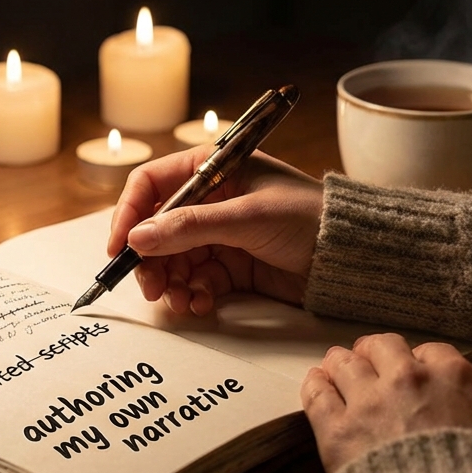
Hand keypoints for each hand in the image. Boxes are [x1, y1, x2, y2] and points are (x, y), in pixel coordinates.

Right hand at [108, 147, 322, 314]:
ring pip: (173, 260)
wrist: (351, 255)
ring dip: (171, 283)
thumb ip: (190, 228)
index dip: (130, 214)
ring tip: (181, 301)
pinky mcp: (231, 266)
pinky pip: (196, 281)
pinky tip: (201, 304)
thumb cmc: (308, 217)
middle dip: (150, 260)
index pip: (151, 185)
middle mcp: (210, 200)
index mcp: (211, 168)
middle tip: (151, 288)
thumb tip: (138, 239)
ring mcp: (219, 235)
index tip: (120, 247)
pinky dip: (193, 294)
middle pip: (157, 230)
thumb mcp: (246, 217)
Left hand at [300, 333, 471, 472]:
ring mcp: (369, 400)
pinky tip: (316, 383)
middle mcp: (408, 378)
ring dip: (341, 364)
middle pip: (381, 346)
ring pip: (344, 362)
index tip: (413, 372)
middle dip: (374, 354)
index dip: (419, 362)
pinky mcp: (337, 428)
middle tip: (369, 363)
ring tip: (335, 369)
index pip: (430, 351)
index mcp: (453, 377)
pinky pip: (317, 393)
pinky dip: (315, 386)